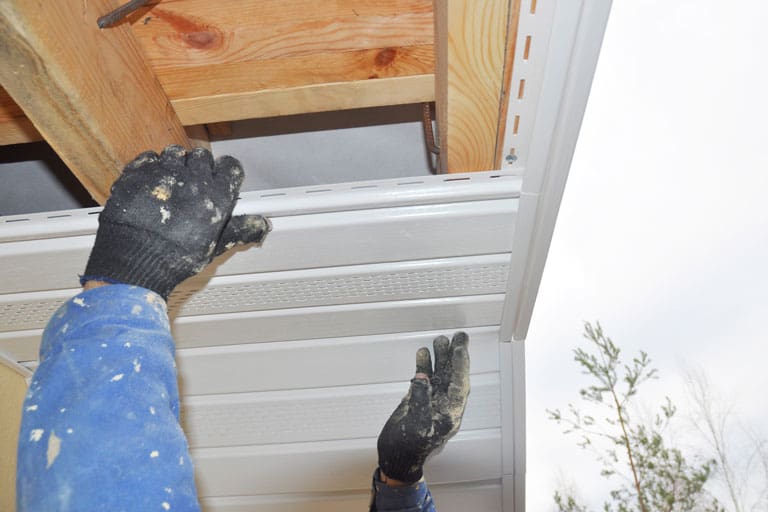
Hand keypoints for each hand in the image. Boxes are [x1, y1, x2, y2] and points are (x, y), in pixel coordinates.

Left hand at [81, 145, 269, 298]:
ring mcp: (163, 173)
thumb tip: (260, 226)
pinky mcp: (137, 173)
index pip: (230, 167)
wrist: (134, 261)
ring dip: (177, 163)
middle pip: (203, 157)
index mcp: (216, 195)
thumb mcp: (214, 246)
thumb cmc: (174, 257)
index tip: (222, 179)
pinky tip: (151, 182)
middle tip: (195, 183)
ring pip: (176, 153)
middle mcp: (192, 178)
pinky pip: (149, 157)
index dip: (227, 173)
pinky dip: (151, 166)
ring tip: (172, 180)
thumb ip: (239, 230)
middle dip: (201, 167)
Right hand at [377, 332, 469, 483]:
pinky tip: (422, 353)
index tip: (460, 348)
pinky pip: (424, 378)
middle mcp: (444, 405)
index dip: (460, 366)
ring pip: (439, 374)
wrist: (395, 457)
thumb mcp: (416, 424)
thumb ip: (420, 399)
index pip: (460, 385)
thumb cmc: (408, 447)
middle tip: (459, 336)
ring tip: (439, 340)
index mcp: (450, 414)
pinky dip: (424, 366)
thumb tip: (423, 377)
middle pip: (453, 376)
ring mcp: (431, 401)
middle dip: (455, 356)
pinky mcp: (419, 399)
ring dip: (440, 358)